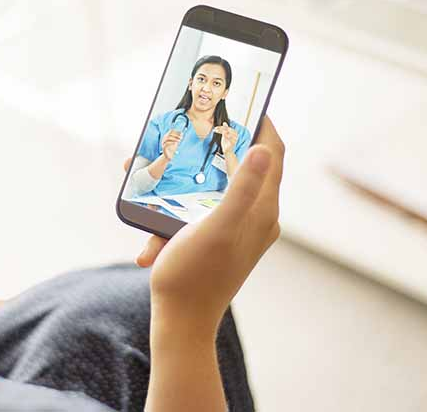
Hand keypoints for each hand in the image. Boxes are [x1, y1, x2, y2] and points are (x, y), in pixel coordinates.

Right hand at [136, 117, 283, 330]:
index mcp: (262, 211)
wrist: (181, 322)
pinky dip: (178, 207)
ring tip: (160, 168)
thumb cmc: (194, 275)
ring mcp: (237, 229)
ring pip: (216, 187)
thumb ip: (242, 188)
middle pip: (243, 167)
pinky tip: (153, 225)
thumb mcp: (215, 226)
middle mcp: (255, 218)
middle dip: (215, 146)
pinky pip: (200, 211)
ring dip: (189, 176)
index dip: (262, 124)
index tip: (243, 103)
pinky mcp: (218, 240)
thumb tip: (263, 148)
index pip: (273, 155)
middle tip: (194, 129)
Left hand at [214, 122, 237, 154]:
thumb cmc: (227, 142)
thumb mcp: (225, 135)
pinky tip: (220, 135)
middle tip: (215, 129)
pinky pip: (228, 138)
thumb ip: (225, 129)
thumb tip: (224, 122)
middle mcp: (236, 135)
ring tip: (215, 130)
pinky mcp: (232, 143)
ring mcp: (235, 139)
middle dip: (220, 129)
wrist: (228, 151)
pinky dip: (224, 136)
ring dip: (220, 131)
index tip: (215, 127)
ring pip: (227, 132)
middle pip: (227, 129)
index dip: (221, 127)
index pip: (227, 128)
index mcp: (235, 132)